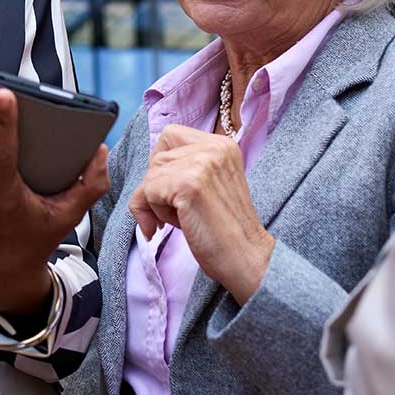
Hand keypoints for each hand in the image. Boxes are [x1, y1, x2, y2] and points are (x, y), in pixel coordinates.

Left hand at [128, 124, 274, 302]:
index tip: (171, 190)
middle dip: (155, 188)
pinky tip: (172, 227)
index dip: (162, 163)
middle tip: (173, 214)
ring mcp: (202, 163)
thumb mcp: (209, 183)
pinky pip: (147, 191)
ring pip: (150, 176)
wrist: (247, 258)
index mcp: (222, 144)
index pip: (170, 135)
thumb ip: (185, 166)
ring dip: (154, 204)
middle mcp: (214, 147)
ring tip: (178, 221)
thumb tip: (147, 169)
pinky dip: (150, 213)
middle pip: (157, 157)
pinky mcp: (189, 184)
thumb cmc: (224, 228)